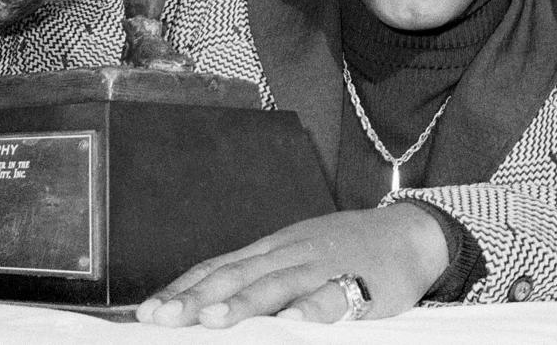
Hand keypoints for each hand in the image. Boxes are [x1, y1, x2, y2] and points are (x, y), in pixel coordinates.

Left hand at [135, 204, 447, 327]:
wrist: (407, 232)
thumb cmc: (344, 250)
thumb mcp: (294, 256)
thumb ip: (258, 278)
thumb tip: (207, 301)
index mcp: (270, 250)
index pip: (217, 268)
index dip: (182, 288)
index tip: (149, 310)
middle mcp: (288, 254)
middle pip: (236, 276)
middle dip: (195, 298)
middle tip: (162, 318)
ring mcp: (322, 266)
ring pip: (277, 284)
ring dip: (243, 303)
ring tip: (212, 320)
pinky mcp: (359, 283)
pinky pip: (333, 297)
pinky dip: (312, 309)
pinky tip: (292, 323)